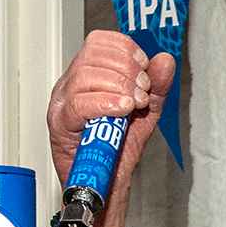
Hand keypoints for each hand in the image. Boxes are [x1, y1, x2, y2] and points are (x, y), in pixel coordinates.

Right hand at [44, 31, 178, 226]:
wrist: (107, 185)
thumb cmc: (116, 150)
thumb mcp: (144, 113)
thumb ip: (156, 87)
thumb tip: (165, 60)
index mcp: (87, 76)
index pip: (99, 41)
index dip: (125, 49)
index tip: (144, 69)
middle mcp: (70, 85)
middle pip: (93, 54)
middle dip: (126, 69)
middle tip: (141, 92)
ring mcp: (62, 103)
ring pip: (85, 75)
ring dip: (118, 86)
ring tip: (133, 105)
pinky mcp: (60, 124)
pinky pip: (79, 103)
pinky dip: (106, 102)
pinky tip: (123, 110)